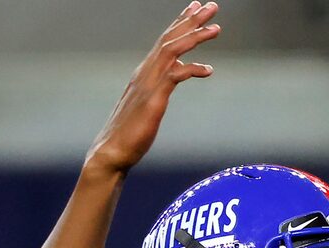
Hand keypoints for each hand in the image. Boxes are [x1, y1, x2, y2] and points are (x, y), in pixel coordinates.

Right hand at [87, 3, 220, 177]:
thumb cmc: (128, 134)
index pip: (164, 40)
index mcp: (144, 73)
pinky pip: (175, 76)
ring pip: (173, 50)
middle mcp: (145, 73)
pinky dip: (193, 69)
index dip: (180, 22)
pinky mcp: (153, 100)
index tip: (195, 8)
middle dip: (192, 20)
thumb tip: (172, 77)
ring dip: (195, 37)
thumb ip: (159, 88)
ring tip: (216, 28)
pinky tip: (208, 70)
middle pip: (170, 38)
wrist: (112, 152)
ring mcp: (148, 84)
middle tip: (212, 5)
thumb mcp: (147, 104)